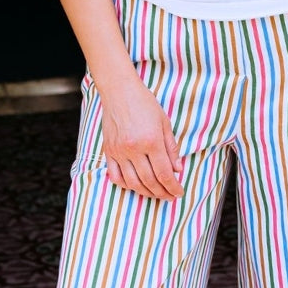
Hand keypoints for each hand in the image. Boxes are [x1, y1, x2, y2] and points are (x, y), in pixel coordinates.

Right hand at [100, 75, 184, 199]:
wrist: (119, 91)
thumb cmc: (144, 103)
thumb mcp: (164, 122)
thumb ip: (171, 148)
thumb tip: (178, 170)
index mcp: (151, 141)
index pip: (164, 173)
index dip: (173, 187)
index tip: (179, 192)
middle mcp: (134, 149)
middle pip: (149, 181)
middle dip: (162, 193)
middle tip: (170, 197)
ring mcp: (119, 151)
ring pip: (133, 182)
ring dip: (146, 192)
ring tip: (156, 194)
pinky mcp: (108, 151)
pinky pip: (116, 176)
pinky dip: (126, 185)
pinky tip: (135, 186)